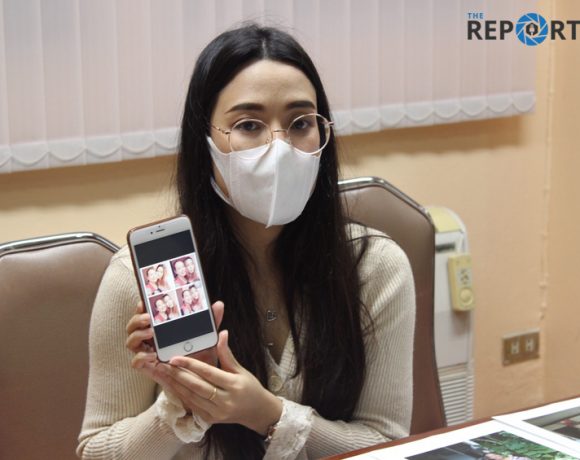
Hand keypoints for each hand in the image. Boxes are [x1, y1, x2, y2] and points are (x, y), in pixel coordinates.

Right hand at [125, 300, 224, 385]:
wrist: (200, 380)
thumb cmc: (200, 354)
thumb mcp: (205, 336)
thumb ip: (211, 320)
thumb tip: (219, 304)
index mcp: (159, 328)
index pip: (144, 314)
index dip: (141, 307)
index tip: (144, 301)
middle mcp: (149, 339)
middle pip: (132, 326)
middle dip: (137, 319)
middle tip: (149, 317)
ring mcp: (145, 353)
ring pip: (130, 341)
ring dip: (138, 335)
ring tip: (151, 332)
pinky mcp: (146, 367)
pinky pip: (135, 362)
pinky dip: (141, 357)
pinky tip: (153, 354)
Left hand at [158, 330, 282, 434]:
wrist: (257, 412)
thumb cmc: (250, 388)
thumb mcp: (240, 369)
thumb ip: (227, 354)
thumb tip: (222, 333)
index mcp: (234, 385)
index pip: (208, 373)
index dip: (190, 365)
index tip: (175, 358)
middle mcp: (225, 400)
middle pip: (196, 386)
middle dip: (177, 375)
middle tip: (163, 365)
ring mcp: (217, 412)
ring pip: (191, 397)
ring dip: (175, 385)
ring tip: (163, 374)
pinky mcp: (210, 419)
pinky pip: (192, 406)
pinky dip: (181, 395)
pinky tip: (172, 386)